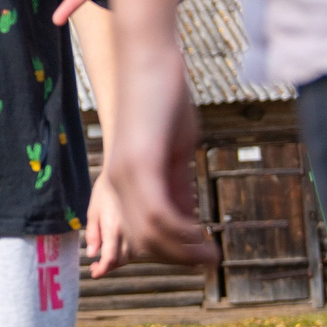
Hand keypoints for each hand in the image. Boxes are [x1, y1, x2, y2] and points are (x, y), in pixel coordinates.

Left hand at [83, 168, 129, 278]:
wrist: (125, 175)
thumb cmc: (104, 193)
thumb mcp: (93, 211)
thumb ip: (93, 234)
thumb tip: (92, 254)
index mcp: (114, 227)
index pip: (111, 257)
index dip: (103, 269)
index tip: (94, 273)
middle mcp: (129, 231)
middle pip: (122, 260)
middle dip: (109, 266)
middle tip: (95, 267)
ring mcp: (138, 229)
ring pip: (131, 255)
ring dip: (119, 261)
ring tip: (104, 259)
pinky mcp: (143, 227)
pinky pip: (138, 246)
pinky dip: (128, 253)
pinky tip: (117, 249)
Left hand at [104, 34, 216, 267]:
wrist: (149, 63)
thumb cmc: (162, 104)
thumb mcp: (171, 152)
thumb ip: (174, 186)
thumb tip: (186, 218)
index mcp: (120, 182)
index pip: (137, 233)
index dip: (166, 253)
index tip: (196, 261)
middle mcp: (116, 182)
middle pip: (143, 241)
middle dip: (177, 258)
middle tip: (208, 263)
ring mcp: (126, 174)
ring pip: (150, 233)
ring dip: (183, 251)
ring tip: (210, 257)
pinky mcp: (141, 163)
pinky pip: (157, 213)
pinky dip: (182, 232)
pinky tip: (202, 237)